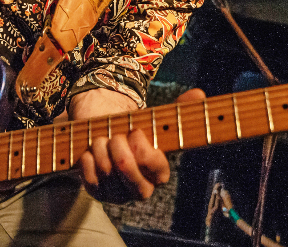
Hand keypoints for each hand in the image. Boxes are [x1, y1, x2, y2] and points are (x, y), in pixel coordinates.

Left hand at [77, 88, 204, 203]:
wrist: (104, 134)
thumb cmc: (132, 128)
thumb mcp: (153, 119)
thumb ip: (177, 109)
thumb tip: (199, 93)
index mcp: (159, 173)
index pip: (156, 166)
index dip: (143, 147)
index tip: (135, 131)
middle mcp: (142, 189)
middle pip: (128, 169)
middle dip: (118, 145)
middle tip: (115, 134)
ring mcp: (119, 194)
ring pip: (107, 172)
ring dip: (100, 148)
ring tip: (101, 138)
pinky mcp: (98, 194)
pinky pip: (90, 180)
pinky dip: (88, 160)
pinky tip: (90, 150)